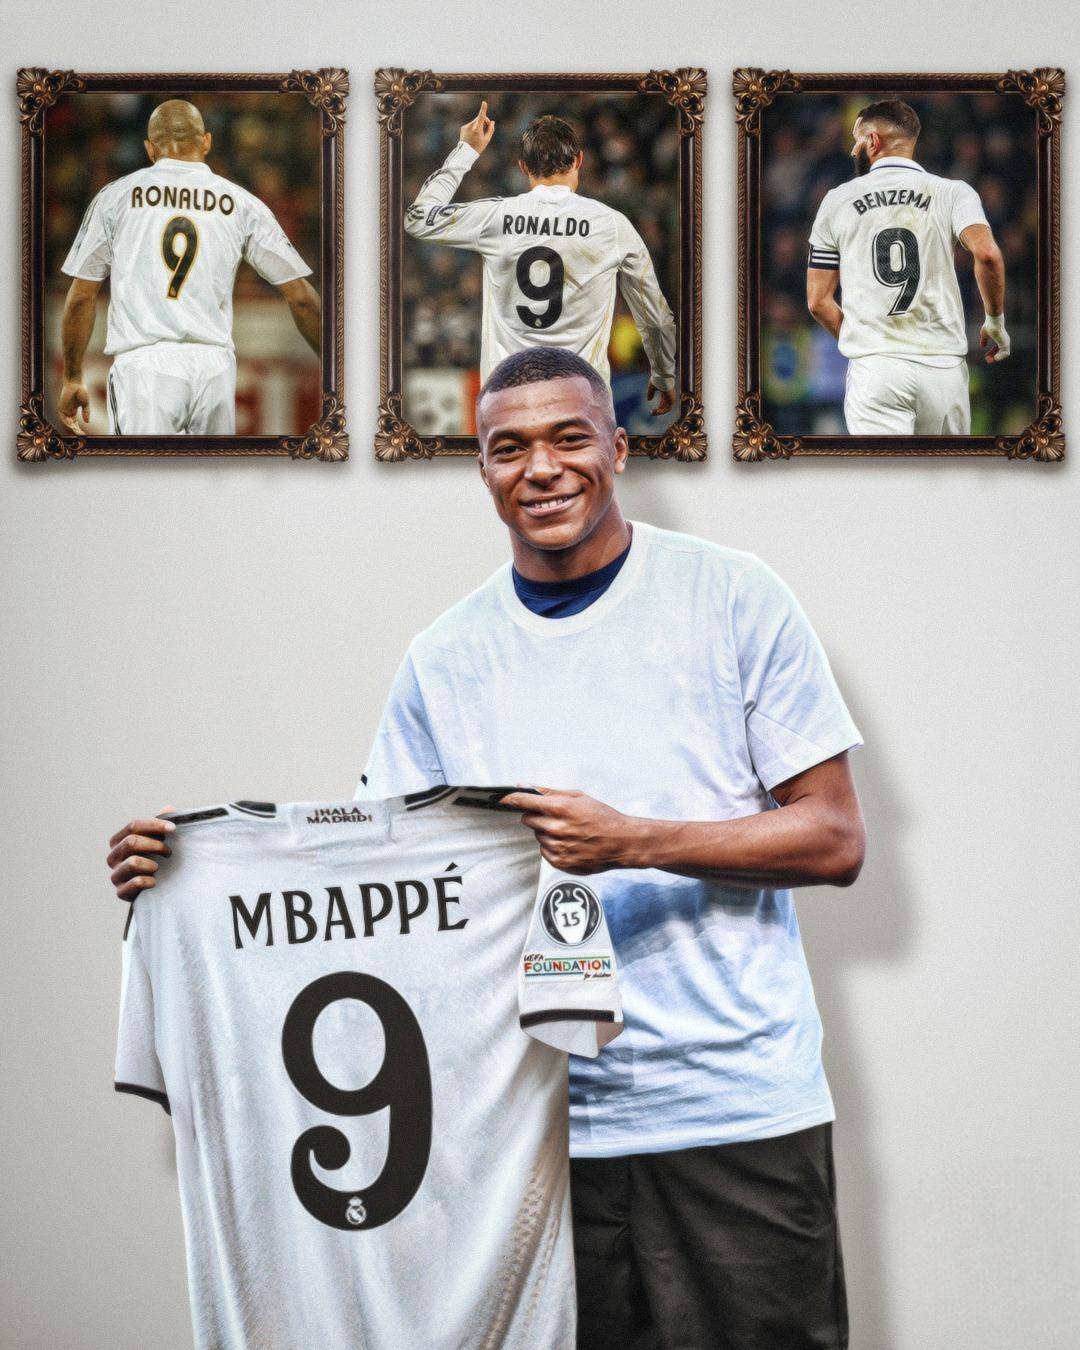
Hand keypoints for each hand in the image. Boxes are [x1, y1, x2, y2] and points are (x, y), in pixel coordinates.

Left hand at [58, 380, 90, 433]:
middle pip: (71, 424)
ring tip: (78, 432)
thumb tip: (87, 422)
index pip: (75, 423)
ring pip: (67, 422)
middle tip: (81, 435)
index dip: (78, 429)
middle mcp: (68, 411)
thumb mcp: (85, 404)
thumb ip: (86, 412)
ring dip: (72, 428)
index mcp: (73, 410)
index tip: (84, 434)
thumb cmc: (81, 391)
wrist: (75, 382)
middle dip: (76, 430)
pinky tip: (73, 426)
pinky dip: (67, 423)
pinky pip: (63, 418)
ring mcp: (64, 409)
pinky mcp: (61, 407)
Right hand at [107, 808, 175, 901]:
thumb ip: (161, 826)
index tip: (173, 828)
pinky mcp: (121, 892)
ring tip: (159, 867)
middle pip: (131, 841)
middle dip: (155, 845)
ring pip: (133, 862)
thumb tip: (168, 808)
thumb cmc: (155, 860)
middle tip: (168, 851)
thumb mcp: (158, 841)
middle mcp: (113, 857)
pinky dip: (149, 880)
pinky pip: (136, 883)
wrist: (153, 890)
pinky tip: (155, 881)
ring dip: (152, 863)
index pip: (134, 826)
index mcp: (119, 841)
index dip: (154, 825)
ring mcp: (116, 875)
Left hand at [460, 100, 494, 154]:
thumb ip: (490, 130)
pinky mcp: (463, 127)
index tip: (484, 103)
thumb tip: (492, 122)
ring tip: (479, 134)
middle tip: (488, 126)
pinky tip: (473, 135)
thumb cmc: (478, 147)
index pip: (481, 117)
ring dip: (479, 124)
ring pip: (475, 121)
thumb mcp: (486, 140)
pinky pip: (470, 125)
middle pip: (480, 118)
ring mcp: (466, 126)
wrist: (466, 153)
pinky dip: (473, 127)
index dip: (483, 109)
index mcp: (477, 130)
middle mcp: (471, 126)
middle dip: (484, 120)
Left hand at [500, 787, 642, 874]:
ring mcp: (558, 848)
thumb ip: (550, 792)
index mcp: (561, 809)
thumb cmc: (603, 817)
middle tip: (553, 815)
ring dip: (546, 831)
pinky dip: (552, 846)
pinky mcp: (561, 862)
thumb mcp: (579, 797)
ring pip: (537, 836)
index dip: (511, 799)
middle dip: (535, 815)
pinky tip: (569, 842)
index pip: (524, 802)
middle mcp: (557, 829)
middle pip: (528, 820)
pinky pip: (544, 851)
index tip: (503, 799)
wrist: (622, 842)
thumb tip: (526, 786)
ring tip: (568, 830)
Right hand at [647, 382, 674, 416]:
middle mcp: (669, 396)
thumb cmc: (657, 379)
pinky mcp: (671, 399)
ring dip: (659, 412)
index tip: (651, 410)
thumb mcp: (652, 387)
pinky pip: (668, 409)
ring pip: (667, 409)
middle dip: (658, 411)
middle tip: (651, 412)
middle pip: (664, 406)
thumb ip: (650, 393)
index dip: (658, 408)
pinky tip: (656, 411)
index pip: (663, 403)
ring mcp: (671, 397)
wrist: (662, 377)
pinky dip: (662, 411)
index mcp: (665, 392)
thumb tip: (649, 400)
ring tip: (652, 413)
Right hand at [980, 315, 1010, 363]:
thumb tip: (982, 346)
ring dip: (997, 358)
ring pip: (1004, 354)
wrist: (993, 321)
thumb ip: (984, 340)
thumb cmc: (989, 325)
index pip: (998, 348)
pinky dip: (1000, 357)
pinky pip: (1005, 353)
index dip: (992, 353)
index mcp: (1000, 339)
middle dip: (994, 357)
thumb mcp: (984, 335)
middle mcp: (1004, 341)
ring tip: (990, 360)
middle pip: (1001, 352)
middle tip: (987, 360)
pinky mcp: (1005, 343)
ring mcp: (1006, 342)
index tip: (986, 356)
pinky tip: (994, 358)